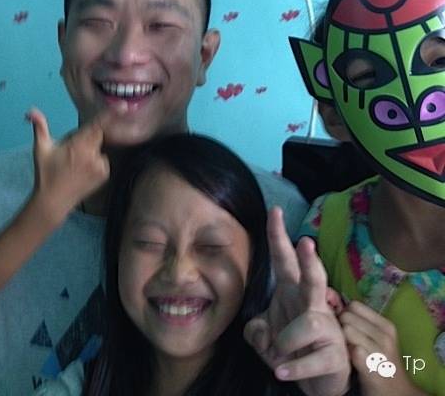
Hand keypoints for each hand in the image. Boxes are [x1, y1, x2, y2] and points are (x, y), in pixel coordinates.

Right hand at [28, 108, 114, 226]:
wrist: (53, 201)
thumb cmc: (46, 173)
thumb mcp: (41, 149)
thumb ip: (39, 127)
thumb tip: (30, 111)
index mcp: (78, 144)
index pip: (97, 125)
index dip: (111, 114)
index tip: (123, 106)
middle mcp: (92, 154)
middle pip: (97, 135)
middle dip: (86, 137)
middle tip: (71, 151)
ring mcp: (100, 165)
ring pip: (98, 148)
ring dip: (90, 151)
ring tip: (74, 165)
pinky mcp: (104, 175)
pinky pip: (102, 161)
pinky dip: (95, 162)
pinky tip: (82, 171)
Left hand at [244, 207, 350, 395]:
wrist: (317, 381)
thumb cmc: (290, 347)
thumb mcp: (264, 336)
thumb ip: (254, 330)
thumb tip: (262, 332)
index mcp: (292, 292)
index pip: (283, 259)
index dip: (278, 236)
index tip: (274, 211)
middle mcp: (311, 305)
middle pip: (314, 278)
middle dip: (309, 261)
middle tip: (306, 242)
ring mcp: (327, 329)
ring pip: (309, 324)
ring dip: (285, 341)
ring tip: (279, 354)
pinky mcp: (335, 355)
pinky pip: (311, 359)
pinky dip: (293, 368)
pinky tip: (282, 372)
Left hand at [340, 301, 425, 395]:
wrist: (396, 392)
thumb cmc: (381, 362)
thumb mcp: (378, 338)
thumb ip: (362, 322)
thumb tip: (338, 305)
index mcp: (386, 325)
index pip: (355, 305)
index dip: (346, 313)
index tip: (346, 325)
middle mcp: (385, 336)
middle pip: (347, 316)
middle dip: (341, 326)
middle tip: (345, 340)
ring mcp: (380, 351)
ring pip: (347, 330)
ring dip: (342, 340)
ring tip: (347, 349)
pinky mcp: (372, 367)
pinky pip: (351, 350)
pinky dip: (347, 354)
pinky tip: (350, 361)